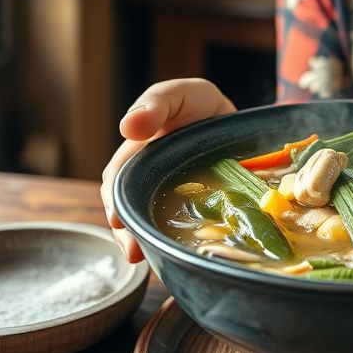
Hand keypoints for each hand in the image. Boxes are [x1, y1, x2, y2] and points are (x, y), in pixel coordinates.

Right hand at [101, 78, 236, 262]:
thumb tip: (128, 127)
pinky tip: (175, 255)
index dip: (114, 200)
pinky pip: (175, 232)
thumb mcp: (180, 94)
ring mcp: (166, 200)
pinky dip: (171, 243)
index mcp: (135, 156)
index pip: (117, 181)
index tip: (117, 219)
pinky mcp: (192, 213)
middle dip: (125, 230)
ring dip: (143, 241)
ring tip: (146, 258)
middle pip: (126, 208)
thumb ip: (157, 103)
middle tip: (133, 249)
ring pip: (147, 224)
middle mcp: (144, 181)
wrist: (238, 122)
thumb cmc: (200, 105)